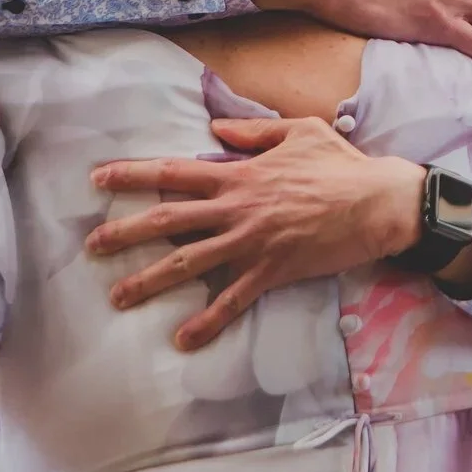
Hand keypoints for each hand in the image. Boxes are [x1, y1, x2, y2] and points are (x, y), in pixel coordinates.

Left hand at [89, 118, 425, 349]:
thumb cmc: (342, 165)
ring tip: (119, 296)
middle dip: (125, 233)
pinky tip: (183, 339)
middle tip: (92, 246)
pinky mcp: (272, 271)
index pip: (174, 172)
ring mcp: (252, 243)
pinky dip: (207, 321)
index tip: (99, 178)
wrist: (378, 204)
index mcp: (240, 174)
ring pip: (189, 264)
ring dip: (150, 281)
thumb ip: (253, 134)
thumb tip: (216, 133)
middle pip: (168, 221)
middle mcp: (236, 209)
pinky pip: (232, 300)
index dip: (133, 174)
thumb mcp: (299, 132)